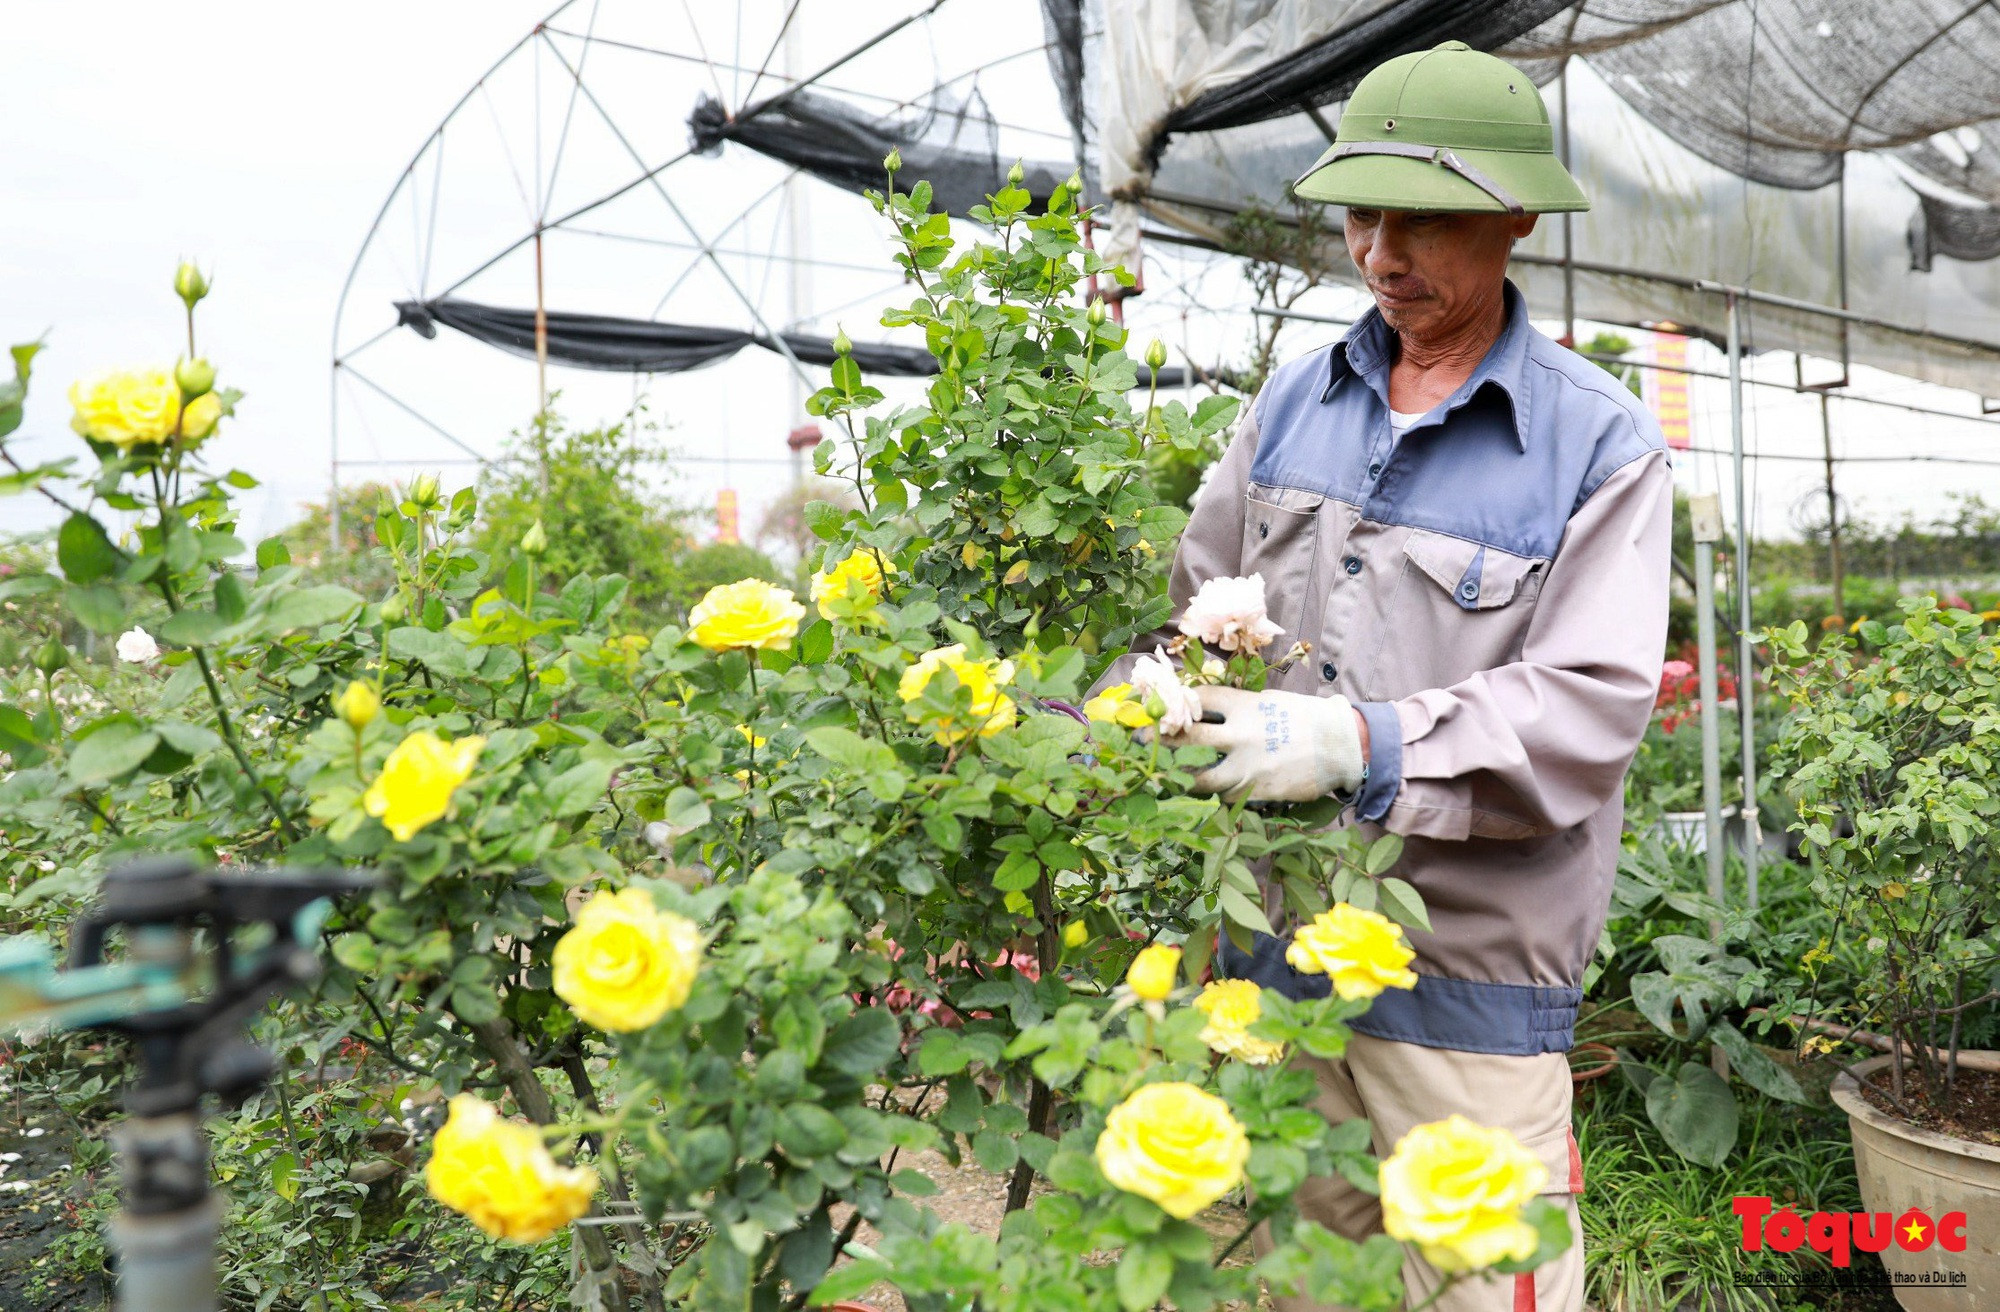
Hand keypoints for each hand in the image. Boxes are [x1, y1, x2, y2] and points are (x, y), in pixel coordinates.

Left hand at [1161, 685, 1365, 802]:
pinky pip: (1223, 797)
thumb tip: (1209, 709)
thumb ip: (1240, 706)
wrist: (1342, 746)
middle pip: (1187, 738)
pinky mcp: (1256, 792)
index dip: (1173, 701)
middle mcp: (1240, 735)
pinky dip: (1210, 795)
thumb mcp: (1271, 700)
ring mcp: (1247, 766)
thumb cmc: (1307, 718)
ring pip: (1199, 777)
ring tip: (1161, 776)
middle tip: (1139, 740)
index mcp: (1244, 706)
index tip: (1156, 705)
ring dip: (1178, 777)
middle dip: (1159, 739)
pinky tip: (1198, 794)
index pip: (1197, 700)